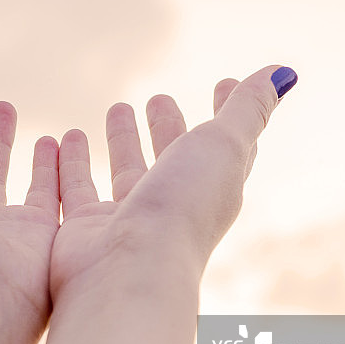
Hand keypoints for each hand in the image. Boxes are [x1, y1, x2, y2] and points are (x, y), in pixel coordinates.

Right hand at [50, 65, 296, 297]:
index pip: (226, 144)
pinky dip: (69, 163)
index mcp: (212, 188)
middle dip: (167, 125)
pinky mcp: (87, 229)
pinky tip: (58, 141)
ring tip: (114, 108)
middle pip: (172, 157)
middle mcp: (172, 206)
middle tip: (157, 98)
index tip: (221, 81)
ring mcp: (129, 219)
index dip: (228, 110)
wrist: (128, 271)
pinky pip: (76, 187)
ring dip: (121, 140)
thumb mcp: (223, 146)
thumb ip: (247, 109)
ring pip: (126, 171)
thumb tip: (285, 73)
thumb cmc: (182, 208)